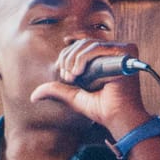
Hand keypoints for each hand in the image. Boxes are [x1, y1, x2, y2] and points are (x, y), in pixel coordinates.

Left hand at [30, 39, 149, 134]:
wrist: (118, 117)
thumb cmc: (102, 109)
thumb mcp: (74, 97)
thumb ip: (57, 91)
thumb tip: (33, 96)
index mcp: (104, 59)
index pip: (82, 46)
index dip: (67, 55)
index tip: (63, 72)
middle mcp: (114, 52)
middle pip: (84, 43)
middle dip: (68, 57)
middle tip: (67, 77)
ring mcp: (121, 51)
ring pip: (88, 44)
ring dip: (75, 59)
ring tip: (73, 76)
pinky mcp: (126, 52)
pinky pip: (98, 47)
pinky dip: (84, 58)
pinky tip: (79, 73)